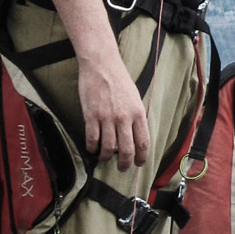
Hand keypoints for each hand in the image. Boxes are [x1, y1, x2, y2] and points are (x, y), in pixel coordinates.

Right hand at [76, 52, 149, 168]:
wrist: (102, 65)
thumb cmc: (119, 80)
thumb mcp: (135, 98)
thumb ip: (136, 117)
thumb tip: (136, 136)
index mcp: (138, 113)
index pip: (143, 143)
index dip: (142, 158)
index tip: (138, 164)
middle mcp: (124, 118)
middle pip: (126, 150)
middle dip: (124, 164)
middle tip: (121, 168)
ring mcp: (107, 117)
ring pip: (108, 148)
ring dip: (105, 157)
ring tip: (104, 158)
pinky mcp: (91, 116)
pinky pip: (92, 139)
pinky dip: (91, 148)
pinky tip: (92, 149)